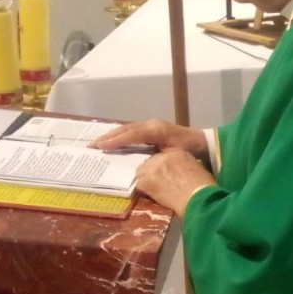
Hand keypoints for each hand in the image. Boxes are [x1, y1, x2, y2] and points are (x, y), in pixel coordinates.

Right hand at [90, 119, 207, 159]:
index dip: (116, 140)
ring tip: (96, 144)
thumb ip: (157, 160)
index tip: (101, 146)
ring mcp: (151, 124)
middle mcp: (151, 124)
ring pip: (127, 128)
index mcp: (156, 130)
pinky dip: (119, 135)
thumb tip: (139, 168)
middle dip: (108, 137)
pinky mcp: (151, 128)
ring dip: (111, 136)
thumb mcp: (173, 156)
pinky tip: (110, 142)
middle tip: (91, 146)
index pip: (132, 134)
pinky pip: (131, 130)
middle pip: (125, 129)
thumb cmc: (188, 151)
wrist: (201, 142)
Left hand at [135, 150, 215, 215]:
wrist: (197, 197)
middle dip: (152, 172)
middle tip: (158, 184)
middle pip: (149, 163)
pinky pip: (139, 185)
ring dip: (146, 181)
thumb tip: (181, 173)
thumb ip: (184, 166)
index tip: (164, 176)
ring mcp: (153, 168)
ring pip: (141, 173)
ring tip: (154, 191)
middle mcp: (163, 157)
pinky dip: (144, 191)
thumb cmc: (203, 186)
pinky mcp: (147, 181)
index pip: (162, 157)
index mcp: (177, 153)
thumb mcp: (196, 169)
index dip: (161, 167)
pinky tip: (151, 196)